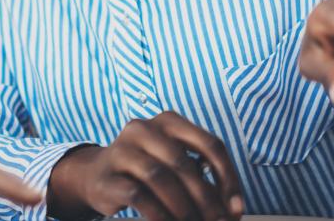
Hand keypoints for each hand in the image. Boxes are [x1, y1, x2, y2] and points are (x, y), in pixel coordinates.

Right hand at [47, 111, 242, 220]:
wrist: (97, 175)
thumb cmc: (146, 171)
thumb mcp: (175, 164)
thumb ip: (203, 179)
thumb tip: (233, 211)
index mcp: (169, 121)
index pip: (210, 144)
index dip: (228, 178)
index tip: (236, 207)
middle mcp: (144, 128)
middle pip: (183, 163)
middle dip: (206, 199)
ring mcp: (122, 149)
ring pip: (160, 177)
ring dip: (183, 208)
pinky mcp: (108, 175)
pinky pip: (138, 195)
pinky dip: (160, 214)